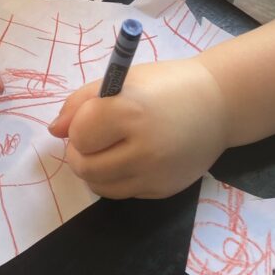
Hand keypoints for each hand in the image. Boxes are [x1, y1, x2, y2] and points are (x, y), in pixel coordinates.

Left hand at [48, 59, 227, 198]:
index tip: (90, 116)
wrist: (219, 104)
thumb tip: (55, 131)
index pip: (80, 135)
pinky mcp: (164, 191)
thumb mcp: (121, 81)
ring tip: (108, 148)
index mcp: (131, 111)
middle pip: (85, 167)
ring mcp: (156, 174)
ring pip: (100, 186)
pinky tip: (130, 158)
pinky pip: (123, 193)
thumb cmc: (166, 85)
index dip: (78, 127)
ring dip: (94, 170)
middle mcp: (144, 147)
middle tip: (92, 138)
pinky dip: (117, 179)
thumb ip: (82, 103)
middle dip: (79, 153)